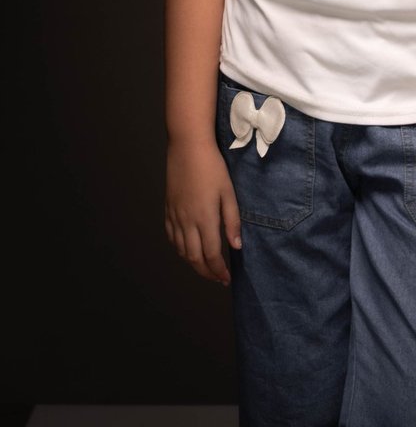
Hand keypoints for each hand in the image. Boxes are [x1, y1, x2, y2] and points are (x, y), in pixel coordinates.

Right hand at [165, 138, 240, 284]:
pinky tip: (188, 249)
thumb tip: (236, 246)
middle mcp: (187, 223)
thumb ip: (232, 221)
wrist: (188, 148)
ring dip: (193, 263)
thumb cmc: (213, 168)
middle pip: (194, 258)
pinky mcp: (168, 209)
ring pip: (181, 250)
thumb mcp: (228, 193)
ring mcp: (175, 217)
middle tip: (217, 278)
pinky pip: (172, 237)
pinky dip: (180, 249)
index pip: (211, 255)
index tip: (227, 279)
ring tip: (206, 267)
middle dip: (206, 272)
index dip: (218, 271)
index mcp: (204, 220)